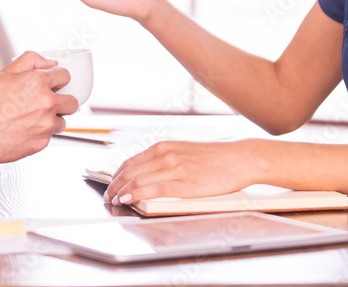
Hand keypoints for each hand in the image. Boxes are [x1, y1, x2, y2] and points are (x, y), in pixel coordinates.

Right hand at [0, 51, 76, 164]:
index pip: (65, 76)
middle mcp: (46, 102)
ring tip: (31, 119)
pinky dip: (40, 134)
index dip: (58, 80)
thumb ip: (30, 61)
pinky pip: (50, 137)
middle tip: (47, 104)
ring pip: (62, 121)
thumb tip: (48, 62)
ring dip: (52, 120)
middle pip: (72, 102)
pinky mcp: (42, 143)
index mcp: (38, 82)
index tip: (54, 85)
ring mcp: (46, 124)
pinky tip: (24, 130)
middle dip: (62, 101)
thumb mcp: (4, 73)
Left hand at [104, 140, 256, 205]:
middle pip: (130, 171)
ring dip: (121, 191)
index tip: (111, 185)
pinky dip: (136, 194)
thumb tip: (148, 173)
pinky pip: (152, 188)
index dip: (116, 175)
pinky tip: (128, 199)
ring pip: (137, 180)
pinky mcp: (183, 182)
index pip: (131, 162)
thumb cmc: (216, 159)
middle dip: (114, 185)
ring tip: (114, 200)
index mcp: (164, 146)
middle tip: (108, 196)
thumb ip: (166, 160)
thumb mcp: (184, 152)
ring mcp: (174, 167)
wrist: (239, 159)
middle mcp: (165, 154)